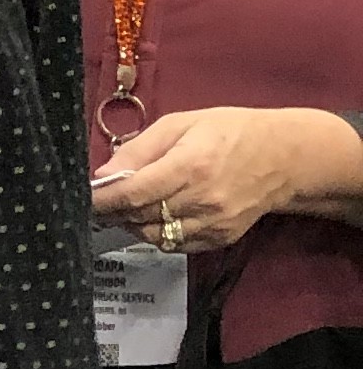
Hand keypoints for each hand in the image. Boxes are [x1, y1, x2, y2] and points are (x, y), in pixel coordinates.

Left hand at [91, 108, 355, 253]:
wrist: (284, 158)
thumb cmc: (229, 132)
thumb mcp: (181, 123)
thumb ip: (140, 149)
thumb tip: (102, 174)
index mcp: (190, 165)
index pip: (133, 193)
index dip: (102, 199)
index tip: (84, 197)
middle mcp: (202, 200)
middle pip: (139, 217)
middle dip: (113, 211)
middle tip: (101, 200)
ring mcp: (212, 224)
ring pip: (153, 235)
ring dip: (132, 223)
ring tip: (129, 205)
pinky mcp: (219, 239)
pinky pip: (174, 245)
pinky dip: (157, 233)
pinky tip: (156, 215)